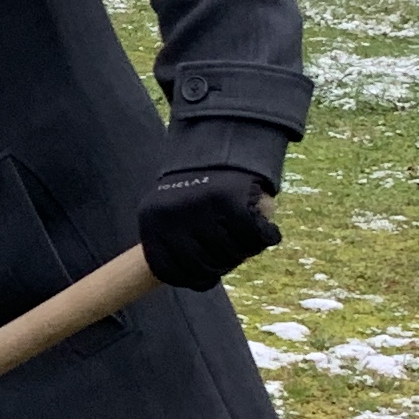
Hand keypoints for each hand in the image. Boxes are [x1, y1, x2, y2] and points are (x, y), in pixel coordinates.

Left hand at [138, 165, 281, 289]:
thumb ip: (178, 246)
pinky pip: (253, 238)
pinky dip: (265, 237)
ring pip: (230, 254)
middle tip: (234, 252)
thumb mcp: (173, 213)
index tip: (210, 275)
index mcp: (152, 221)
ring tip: (245, 235)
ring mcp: (199, 206)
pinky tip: (267, 231)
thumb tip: (196, 280)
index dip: (196, 279)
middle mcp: (171, 215)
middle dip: (223, 264)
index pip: (171, 272)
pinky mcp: (229, 198)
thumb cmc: (199, 188)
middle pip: (204, 266)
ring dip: (244, 250)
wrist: (222, 138)